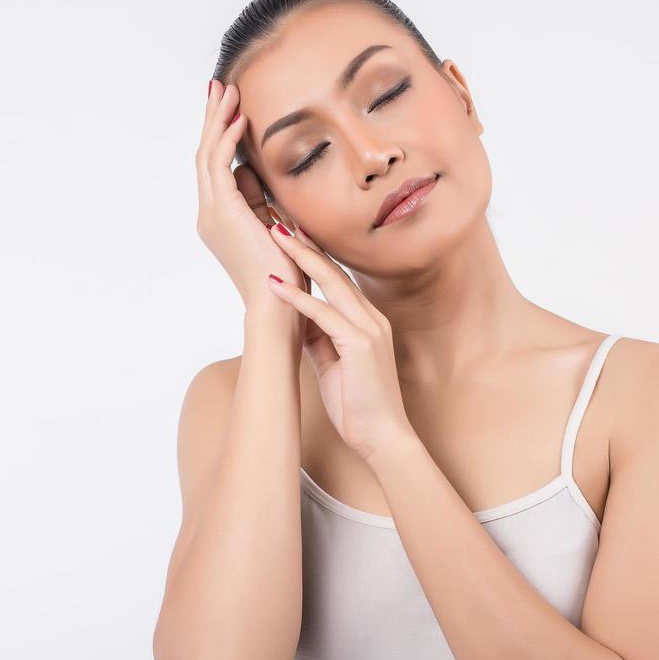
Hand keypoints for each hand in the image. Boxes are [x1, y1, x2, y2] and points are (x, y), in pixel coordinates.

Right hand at [194, 81, 310, 312]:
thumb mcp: (276, 229)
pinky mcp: (223, 213)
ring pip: (208, 155)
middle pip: (206, 155)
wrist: (279, 306)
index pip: (216, 167)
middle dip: (213, 118)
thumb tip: (257, 175)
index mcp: (221, 219)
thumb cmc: (286, 276)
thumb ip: (263, 203)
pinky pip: (221, 167)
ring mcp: (213, 214)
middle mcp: (210, 214)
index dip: (220, 134)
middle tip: (219, 86)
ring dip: (218, 120)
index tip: (230, 107)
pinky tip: (241, 119)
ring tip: (228, 91)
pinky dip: (228, 140)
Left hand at [262, 224, 416, 464]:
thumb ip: (319, 338)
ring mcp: (369, 330)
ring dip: (300, 258)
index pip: (337, 280)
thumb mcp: (333, 365)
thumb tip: (296, 318)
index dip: (312, 256)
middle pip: (334, 272)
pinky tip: (276, 283)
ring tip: (275, 236)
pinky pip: (325, 314)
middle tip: (279, 219)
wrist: (384, 439)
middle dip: (305, 244)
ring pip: (331, 284)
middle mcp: (371, 319)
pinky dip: (298, 297)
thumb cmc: (359, 407)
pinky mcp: (360, 346)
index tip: (290, 235)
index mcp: (367, 322)